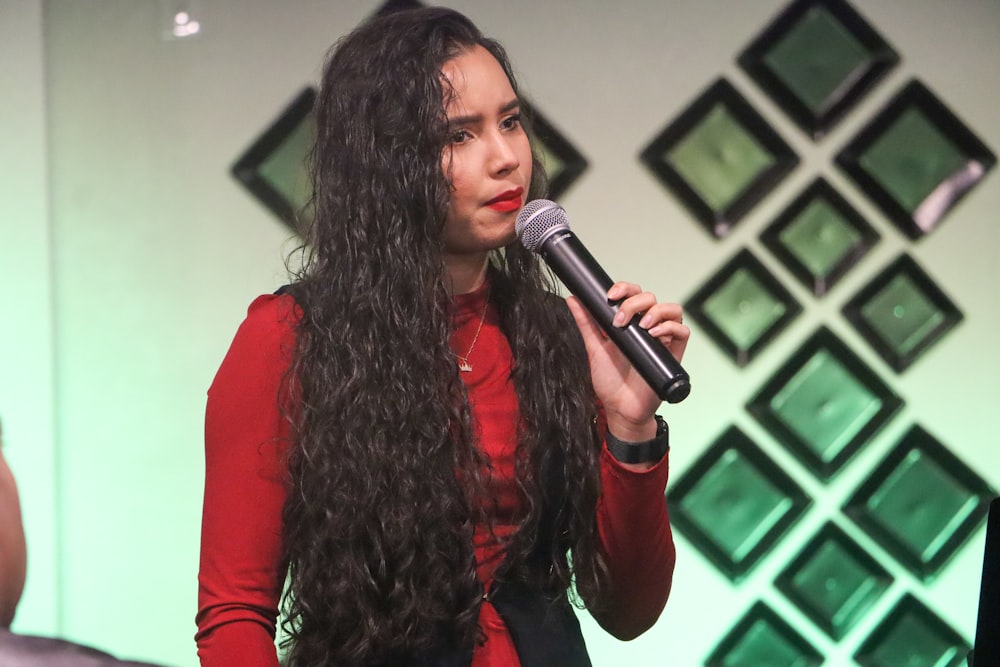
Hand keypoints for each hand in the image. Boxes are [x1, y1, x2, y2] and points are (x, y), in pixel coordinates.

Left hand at [566, 282, 689, 440]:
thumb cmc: (609, 381)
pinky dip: (670, 328)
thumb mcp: (594, 348)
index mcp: (629, 323)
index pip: (633, 294)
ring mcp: (662, 339)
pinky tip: (654, 335)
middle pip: (650, 298)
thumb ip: (586, 323)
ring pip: (672, 309)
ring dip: (656, 311)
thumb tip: (574, 299)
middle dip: (634, 302)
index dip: (625, 288)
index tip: (610, 296)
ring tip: (641, 325)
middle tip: (620, 321)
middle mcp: (647, 328)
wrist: (620, 409)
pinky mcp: (673, 354)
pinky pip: (682, 331)